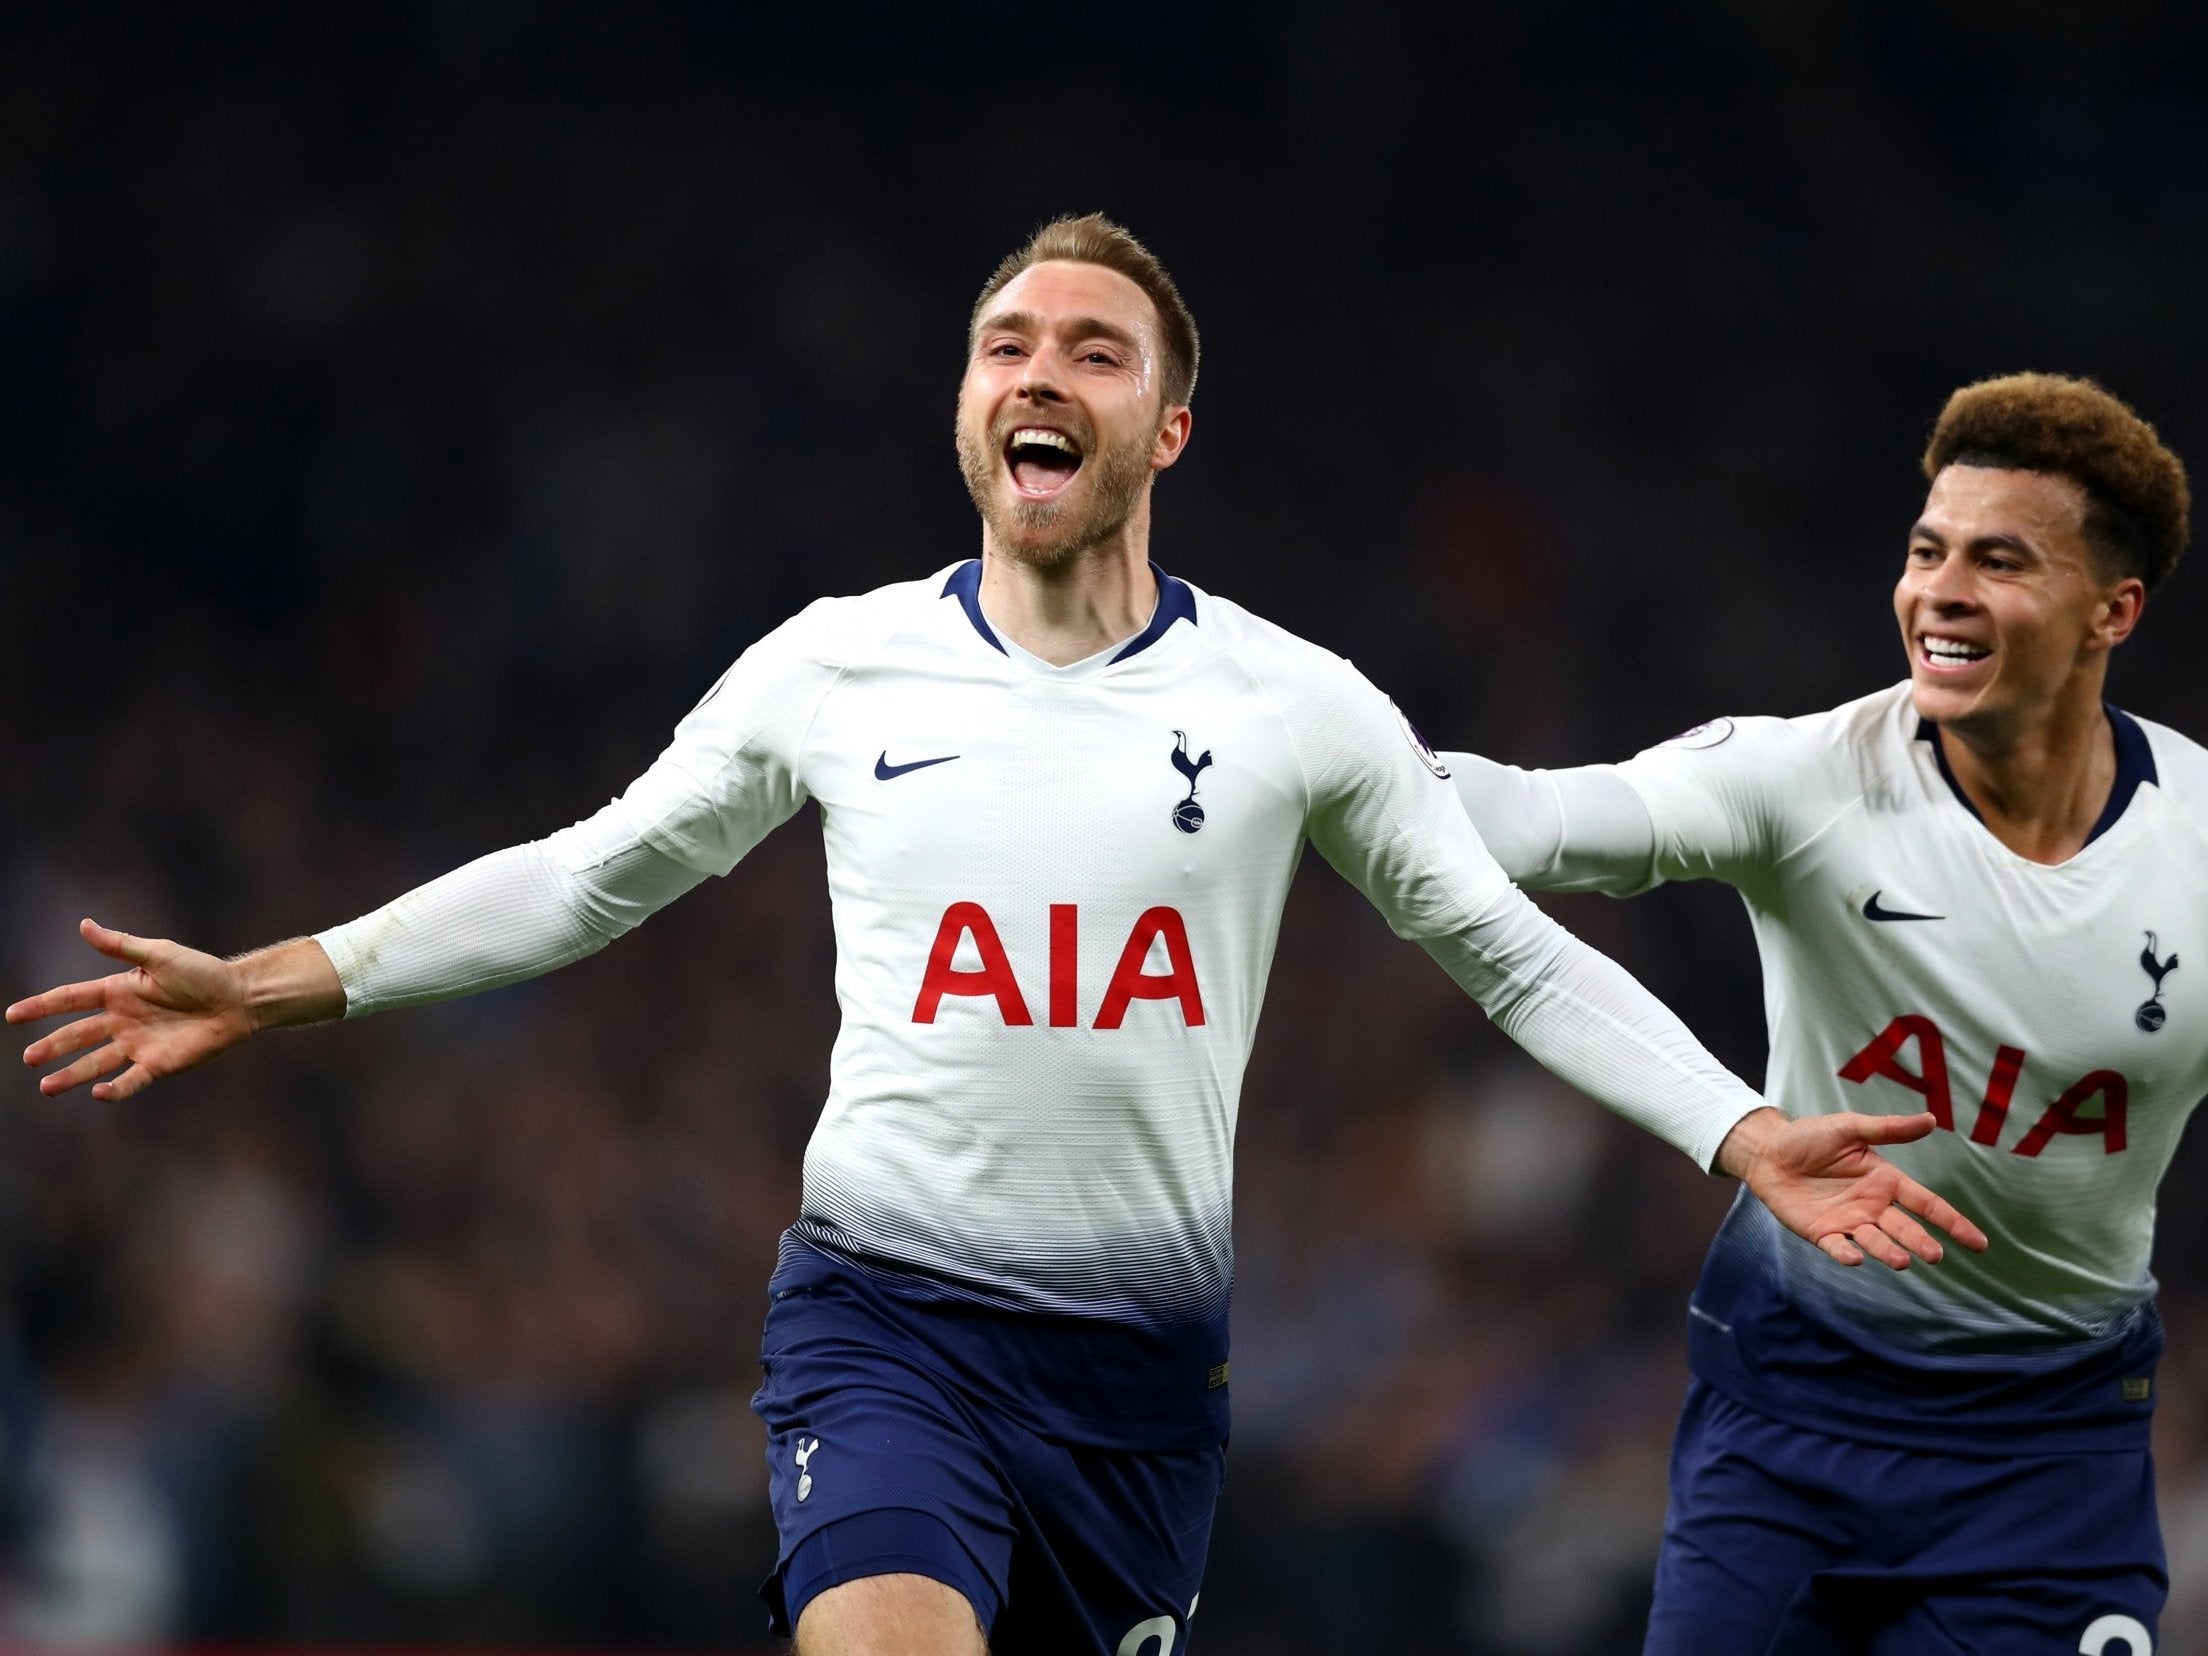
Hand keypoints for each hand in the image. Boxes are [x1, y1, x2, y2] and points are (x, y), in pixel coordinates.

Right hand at [8, 918, 259, 1100]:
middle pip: (77, 1035)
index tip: (12, 1015)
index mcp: (117, 992)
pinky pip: (131, 1080)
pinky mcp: (158, 1064)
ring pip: (95, 1063)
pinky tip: (97, 1093)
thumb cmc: (203, 972)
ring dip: (71, 1075)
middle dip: (52, 1047)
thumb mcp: (159, 954)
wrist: (239, 998)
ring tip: (46, 1087)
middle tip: (29, 1058)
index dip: (41, 1006)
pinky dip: (114, 1089)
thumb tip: (83, 925)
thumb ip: (121, 946)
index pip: (70, 1000)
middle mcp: (121, 1021)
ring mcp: (137, 1045)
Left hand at [1721, 1107, 1989, 1269]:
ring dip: (1889, 1252)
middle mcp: (1872, 1206)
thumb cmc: (1810, 1137)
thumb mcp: (1850, 1128)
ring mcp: (1848, 1221)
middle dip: (1921, 1242)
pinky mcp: (1822, 1232)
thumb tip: (1931, 1119)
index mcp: (1886, 1181)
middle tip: (1935, 1255)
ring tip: (1903, 1261)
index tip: (1979, 1242)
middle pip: (1905, 1228)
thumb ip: (1889, 1129)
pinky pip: (1838, 1247)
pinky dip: (1847, 1254)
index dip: (1953, 1222)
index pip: (1927, 1204)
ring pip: (1876, 1242)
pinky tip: (1855, 1258)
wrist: (1767, 1151)